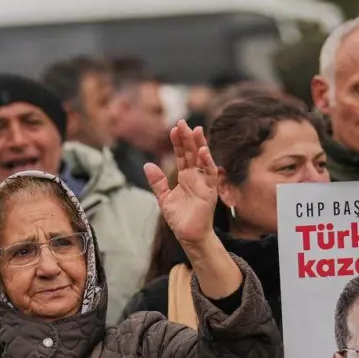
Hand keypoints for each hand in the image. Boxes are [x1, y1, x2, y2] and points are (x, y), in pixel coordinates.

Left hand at [145, 120, 218, 247]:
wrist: (188, 235)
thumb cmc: (179, 218)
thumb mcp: (164, 198)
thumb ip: (157, 182)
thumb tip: (148, 165)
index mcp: (185, 176)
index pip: (181, 155)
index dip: (178, 142)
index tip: (173, 128)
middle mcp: (195, 176)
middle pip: (191, 153)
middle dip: (187, 138)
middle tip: (182, 122)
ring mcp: (203, 182)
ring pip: (202, 159)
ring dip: (199, 144)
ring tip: (195, 130)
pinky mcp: (210, 190)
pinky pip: (210, 174)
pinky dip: (207, 162)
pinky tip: (203, 151)